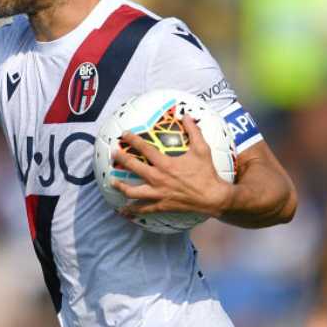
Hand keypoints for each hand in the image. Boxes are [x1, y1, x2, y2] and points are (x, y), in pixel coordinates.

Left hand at [112, 115, 229, 219]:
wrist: (213, 197)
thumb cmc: (207, 173)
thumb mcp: (202, 150)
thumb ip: (194, 132)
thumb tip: (187, 116)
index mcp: (165, 164)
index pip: (144, 149)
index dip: (132, 140)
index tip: (123, 134)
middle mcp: (158, 178)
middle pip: (133, 167)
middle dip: (120, 159)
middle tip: (112, 154)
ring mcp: (158, 193)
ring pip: (132, 191)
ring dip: (120, 186)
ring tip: (112, 182)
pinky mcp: (161, 205)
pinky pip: (143, 209)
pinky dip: (132, 210)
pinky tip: (123, 211)